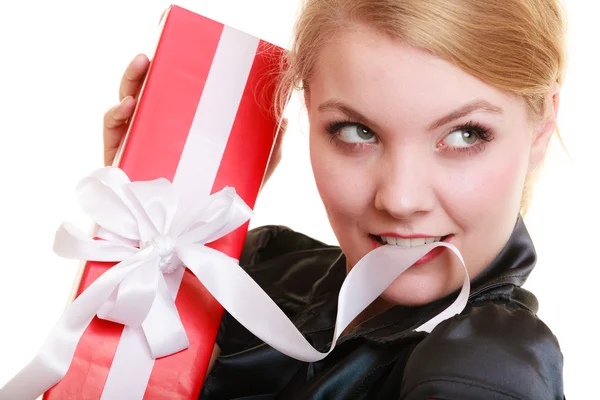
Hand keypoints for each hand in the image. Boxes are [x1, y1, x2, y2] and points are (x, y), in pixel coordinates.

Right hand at [102, 54, 285, 185]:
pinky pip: (112, 134)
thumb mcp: (247, 174)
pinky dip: (115, 116)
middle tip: (152, 53)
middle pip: (147, 94)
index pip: (174, 95)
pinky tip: (128, 107)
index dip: (171, 71)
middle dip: (146, 69)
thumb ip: (267, 151)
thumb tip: (284, 121)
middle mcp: (157, 133)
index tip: (176, 50)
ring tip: (141, 68)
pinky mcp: (121, 163)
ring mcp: (137, 145)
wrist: (194, 239)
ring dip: (129, 83)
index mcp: (182, 130)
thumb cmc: (216, 202)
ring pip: (126, 105)